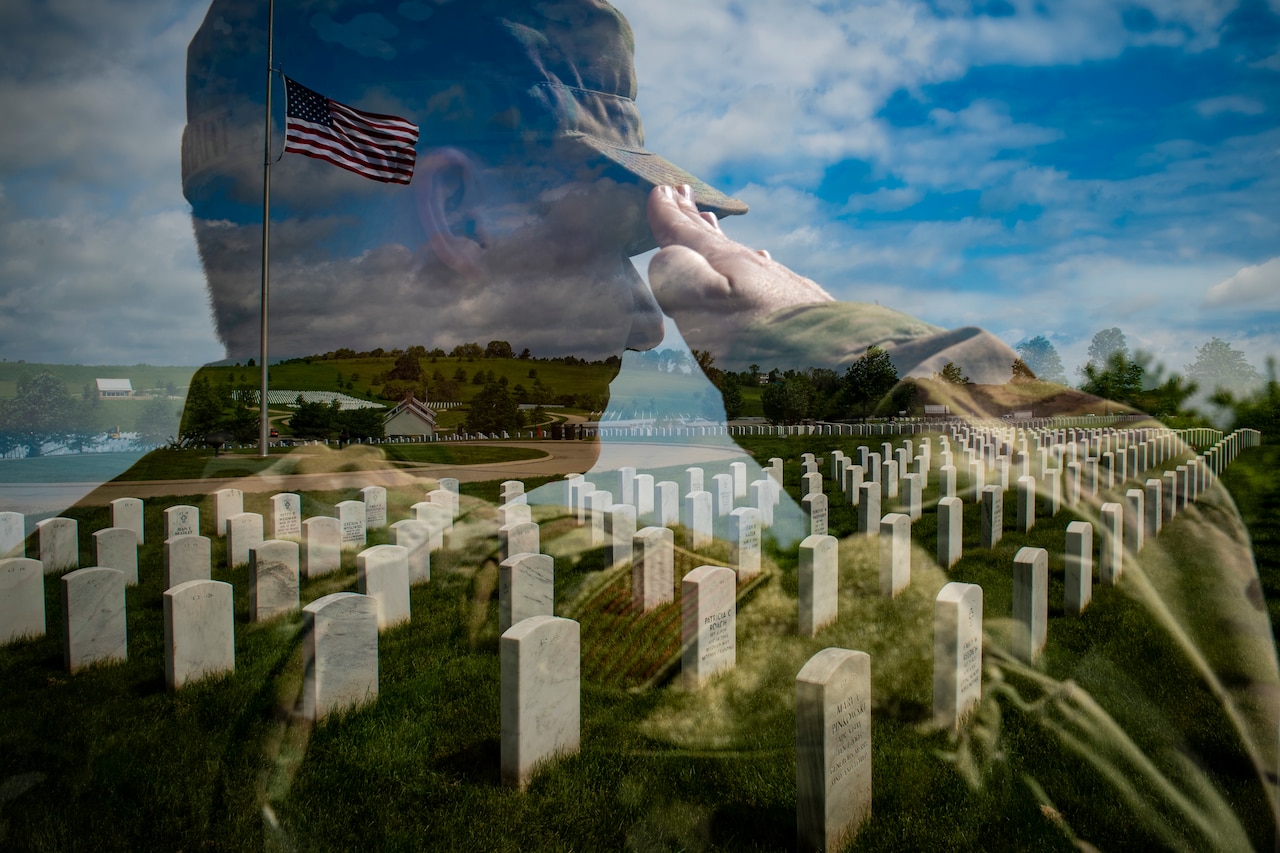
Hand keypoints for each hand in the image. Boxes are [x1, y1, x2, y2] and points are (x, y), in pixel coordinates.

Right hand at [646, 184, 832, 357]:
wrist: (839, 363)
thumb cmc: (761, 340)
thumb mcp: (705, 307)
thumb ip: (678, 276)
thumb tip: (664, 253)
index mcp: (725, 264)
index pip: (688, 233)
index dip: (669, 214)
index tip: (659, 190)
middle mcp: (753, 266)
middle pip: (715, 237)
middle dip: (693, 216)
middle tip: (680, 192)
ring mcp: (780, 283)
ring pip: (741, 251)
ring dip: (720, 235)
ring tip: (710, 220)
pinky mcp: (801, 306)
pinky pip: (767, 269)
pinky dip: (752, 259)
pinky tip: (762, 260)